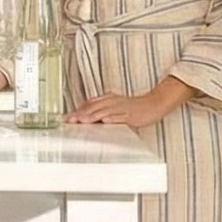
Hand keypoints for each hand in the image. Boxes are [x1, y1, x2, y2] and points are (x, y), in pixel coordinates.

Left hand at [69, 78, 194, 127]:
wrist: (153, 104)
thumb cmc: (134, 107)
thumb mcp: (115, 105)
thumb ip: (102, 109)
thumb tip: (87, 115)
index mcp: (108, 99)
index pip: (89, 104)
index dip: (77, 111)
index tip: (67, 118)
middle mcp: (112, 101)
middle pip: (93, 107)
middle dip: (80, 114)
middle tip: (69, 120)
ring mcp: (121, 108)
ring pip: (104, 112)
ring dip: (92, 116)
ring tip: (82, 121)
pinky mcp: (130, 115)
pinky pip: (120, 117)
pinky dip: (111, 119)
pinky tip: (104, 122)